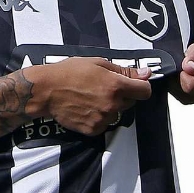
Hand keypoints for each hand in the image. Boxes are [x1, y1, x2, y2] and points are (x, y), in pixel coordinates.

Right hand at [27, 57, 152, 135]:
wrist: (46, 90)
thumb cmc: (70, 72)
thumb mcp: (98, 63)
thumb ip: (124, 71)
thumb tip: (147, 74)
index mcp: (116, 85)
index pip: (145, 91)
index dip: (140, 86)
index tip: (133, 85)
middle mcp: (113, 104)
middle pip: (131, 102)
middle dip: (122, 95)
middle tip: (103, 88)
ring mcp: (103, 119)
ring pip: (117, 114)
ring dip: (110, 107)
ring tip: (91, 98)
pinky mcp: (93, 130)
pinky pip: (105, 124)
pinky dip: (99, 118)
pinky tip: (86, 108)